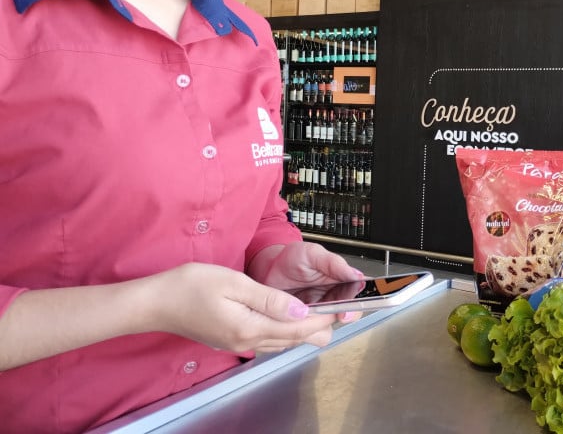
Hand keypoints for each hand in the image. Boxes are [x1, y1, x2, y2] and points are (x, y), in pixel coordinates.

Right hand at [148, 263, 336, 353]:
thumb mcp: (234, 283)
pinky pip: (267, 340)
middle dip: (319, 327)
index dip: (323, 319)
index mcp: (250, 327)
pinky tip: (289, 323)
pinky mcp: (231, 340)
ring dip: (303, 332)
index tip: (343, 309)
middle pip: (293, 339)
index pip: (297, 327)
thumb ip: (270, 298)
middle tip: (341, 315)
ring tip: (323, 319)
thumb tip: (300, 310)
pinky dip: (284, 333)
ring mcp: (238, 343)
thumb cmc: (190, 285)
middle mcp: (247, 341)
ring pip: (281, 342)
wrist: (156, 303)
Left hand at [258, 242, 364, 323]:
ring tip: (305, 313)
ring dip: (317, 326)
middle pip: (348, 316)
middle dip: (339, 317)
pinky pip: (308, 336)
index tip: (348, 309)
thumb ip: (334, 263)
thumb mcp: (313, 254)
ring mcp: (319, 314)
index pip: (362, 295)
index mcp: (343, 281)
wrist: (268, 269)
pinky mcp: (303, 325)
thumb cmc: (292, 259)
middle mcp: (334, 300)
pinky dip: (301, 332)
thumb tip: (356, 274)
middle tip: (331, 312)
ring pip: (327, 330)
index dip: (360, 304)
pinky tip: (293, 319)